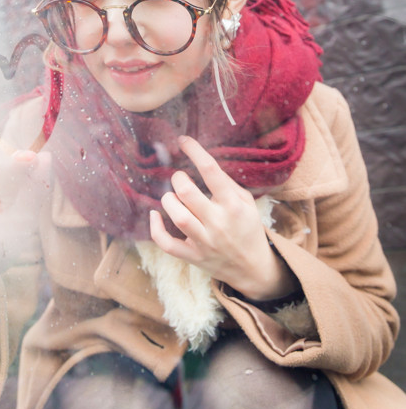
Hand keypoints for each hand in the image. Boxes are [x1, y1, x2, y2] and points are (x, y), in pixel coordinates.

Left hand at [149, 135, 294, 299]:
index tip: (183, 140)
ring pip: (177, 217)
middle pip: (188, 194)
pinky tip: (155, 215)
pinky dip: (155, 229)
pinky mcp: (193, 257)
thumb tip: (202, 162)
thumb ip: (226, 184)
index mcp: (233, 205)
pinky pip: (167, 244)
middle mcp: (218, 223)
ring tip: (172, 197)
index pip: (211, 171)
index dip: (195, 151)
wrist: (252, 268)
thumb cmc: (247, 228)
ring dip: (169, 200)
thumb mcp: (246, 202)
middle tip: (180, 178)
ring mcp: (204, 242)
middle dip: (178, 179)